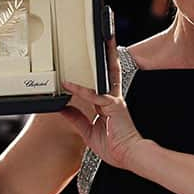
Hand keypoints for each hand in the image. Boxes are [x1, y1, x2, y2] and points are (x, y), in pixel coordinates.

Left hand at [60, 38, 142, 169]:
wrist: (129, 156)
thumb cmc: (115, 147)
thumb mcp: (88, 132)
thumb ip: (76, 119)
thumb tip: (63, 109)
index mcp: (109, 104)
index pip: (102, 83)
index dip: (98, 71)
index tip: (93, 60)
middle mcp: (113, 99)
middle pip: (111, 71)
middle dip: (109, 54)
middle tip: (107, 38)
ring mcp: (114, 101)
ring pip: (106, 76)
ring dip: (103, 59)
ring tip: (101, 43)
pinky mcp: (113, 106)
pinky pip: (94, 96)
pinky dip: (80, 90)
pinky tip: (69, 85)